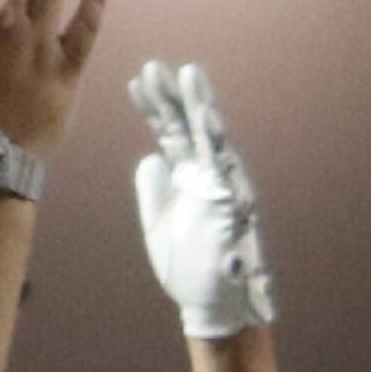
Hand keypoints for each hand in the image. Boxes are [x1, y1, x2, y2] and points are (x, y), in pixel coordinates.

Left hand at [130, 61, 274, 337]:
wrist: (212, 304)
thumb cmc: (188, 268)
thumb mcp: (158, 225)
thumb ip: (153, 192)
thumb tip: (150, 157)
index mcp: (186, 178)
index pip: (169, 134)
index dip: (155, 108)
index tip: (137, 82)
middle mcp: (206, 175)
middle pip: (187, 127)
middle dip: (172, 97)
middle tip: (154, 67)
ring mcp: (221, 186)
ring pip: (212, 139)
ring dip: (200, 107)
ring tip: (188, 75)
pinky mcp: (233, 203)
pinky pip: (226, 167)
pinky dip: (217, 142)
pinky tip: (207, 117)